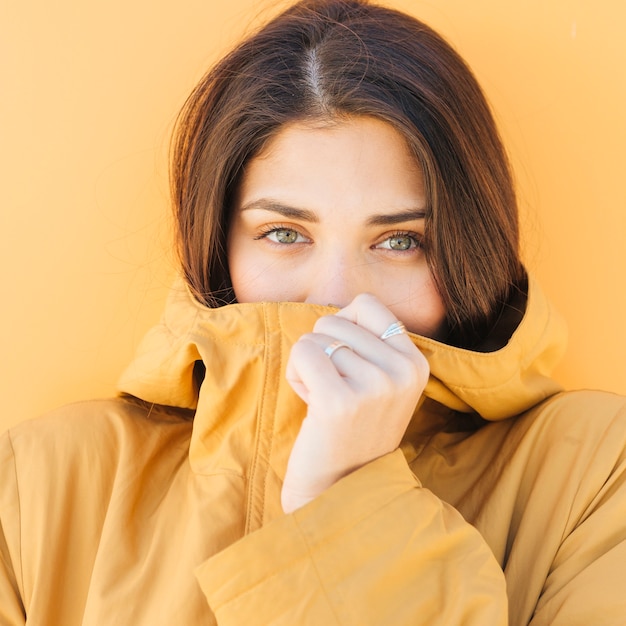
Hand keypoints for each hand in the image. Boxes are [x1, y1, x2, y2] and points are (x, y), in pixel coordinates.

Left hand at [281, 293, 428, 512]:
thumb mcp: (382, 383)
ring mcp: (375, 386)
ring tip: (325, 400)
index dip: (344, 328)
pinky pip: (302, 352)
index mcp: (416, 363)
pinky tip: (311, 404)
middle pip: (335, 320)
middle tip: (335, 390)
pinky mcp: (340, 401)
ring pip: (316, 336)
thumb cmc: (351, 428)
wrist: (339, 488)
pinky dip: (295, 374)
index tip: (348, 365)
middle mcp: (402, 371)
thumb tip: (343, 307)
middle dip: (323, 351)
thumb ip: (372, 343)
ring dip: (308, 367)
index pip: (367, 304)